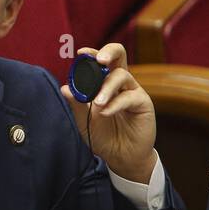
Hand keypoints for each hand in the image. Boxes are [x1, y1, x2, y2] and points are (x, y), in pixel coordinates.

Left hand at [60, 43, 156, 182]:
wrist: (120, 157)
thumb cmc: (103, 136)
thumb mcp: (84, 121)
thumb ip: (77, 104)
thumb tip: (65, 88)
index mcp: (105, 82)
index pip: (100, 61)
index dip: (92, 54)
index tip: (81, 53)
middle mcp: (120, 83)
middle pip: (119, 56)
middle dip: (108, 52)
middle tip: (99, 60)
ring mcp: (133, 91)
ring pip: (122, 76)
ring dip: (106, 88)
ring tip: (97, 103)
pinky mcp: (143, 103)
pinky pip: (129, 97)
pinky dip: (115, 104)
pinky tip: (105, 113)